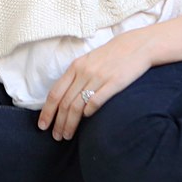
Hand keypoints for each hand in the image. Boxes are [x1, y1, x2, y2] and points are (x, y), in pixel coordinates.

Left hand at [37, 30, 154, 140]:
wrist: (138, 45)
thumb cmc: (113, 54)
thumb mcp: (90, 60)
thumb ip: (77, 76)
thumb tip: (64, 98)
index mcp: (76, 66)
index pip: (55, 93)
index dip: (47, 111)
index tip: (42, 126)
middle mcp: (85, 72)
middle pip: (65, 103)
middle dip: (58, 123)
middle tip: (57, 137)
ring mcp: (99, 77)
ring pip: (77, 106)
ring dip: (70, 124)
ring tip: (68, 136)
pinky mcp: (114, 83)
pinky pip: (96, 101)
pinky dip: (88, 112)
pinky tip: (87, 119)